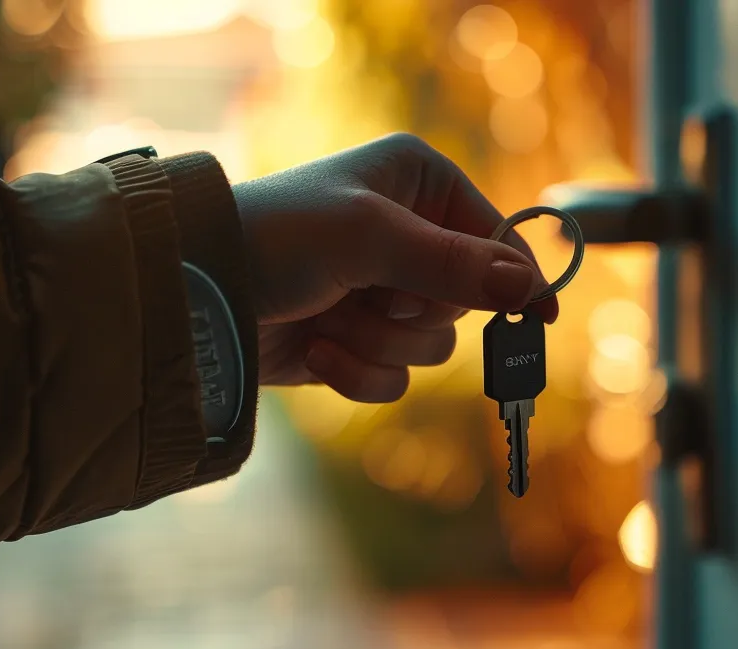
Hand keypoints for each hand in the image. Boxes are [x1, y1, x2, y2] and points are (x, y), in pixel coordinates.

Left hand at [233, 133, 558, 402]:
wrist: (197, 292)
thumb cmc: (276, 238)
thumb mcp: (370, 238)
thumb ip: (454, 264)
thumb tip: (530, 288)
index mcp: (417, 180)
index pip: (493, 233)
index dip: (514, 276)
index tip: (539, 317)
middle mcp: (405, 232)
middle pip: (465, 300)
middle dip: (415, 311)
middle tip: (373, 295)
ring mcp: (379, 290)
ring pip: (431, 347)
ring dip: (379, 342)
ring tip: (330, 317)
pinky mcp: (355, 341)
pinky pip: (394, 378)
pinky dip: (355, 370)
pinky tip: (314, 347)